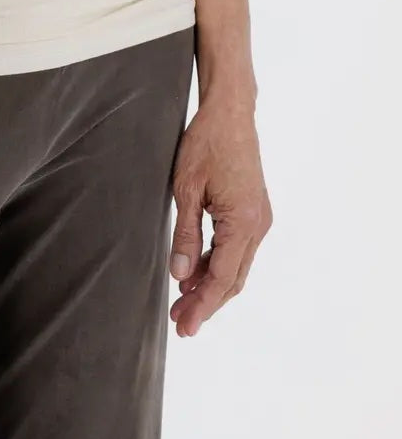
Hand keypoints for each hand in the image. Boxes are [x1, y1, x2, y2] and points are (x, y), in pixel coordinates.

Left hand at [168, 99, 272, 336]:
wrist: (230, 113)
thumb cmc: (206, 144)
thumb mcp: (186, 189)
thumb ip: (185, 234)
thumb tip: (180, 274)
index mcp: (243, 222)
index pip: (223, 278)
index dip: (203, 305)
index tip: (185, 325)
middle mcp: (258, 226)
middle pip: (233, 279)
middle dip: (206, 302)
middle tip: (180, 322)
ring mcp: (259, 219)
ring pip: (236, 266)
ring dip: (211, 285)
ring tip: (182, 301)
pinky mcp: (254, 211)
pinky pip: (237, 248)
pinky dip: (218, 264)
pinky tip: (196, 271)